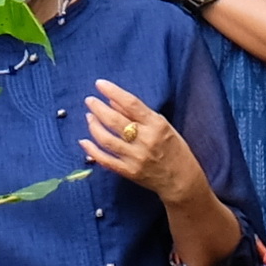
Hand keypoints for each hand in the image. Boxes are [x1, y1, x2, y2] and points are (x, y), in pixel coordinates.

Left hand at [82, 79, 200, 201]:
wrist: (182, 180)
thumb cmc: (175, 149)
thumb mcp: (163, 126)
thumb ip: (139, 114)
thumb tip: (114, 101)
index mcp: (156, 125)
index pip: (131, 103)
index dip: (112, 92)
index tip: (99, 84)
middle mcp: (145, 140)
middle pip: (114, 120)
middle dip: (98, 108)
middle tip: (89, 101)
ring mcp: (135, 157)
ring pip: (106, 139)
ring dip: (94, 126)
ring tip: (89, 117)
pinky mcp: (129, 172)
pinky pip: (105, 160)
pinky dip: (91, 150)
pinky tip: (83, 141)